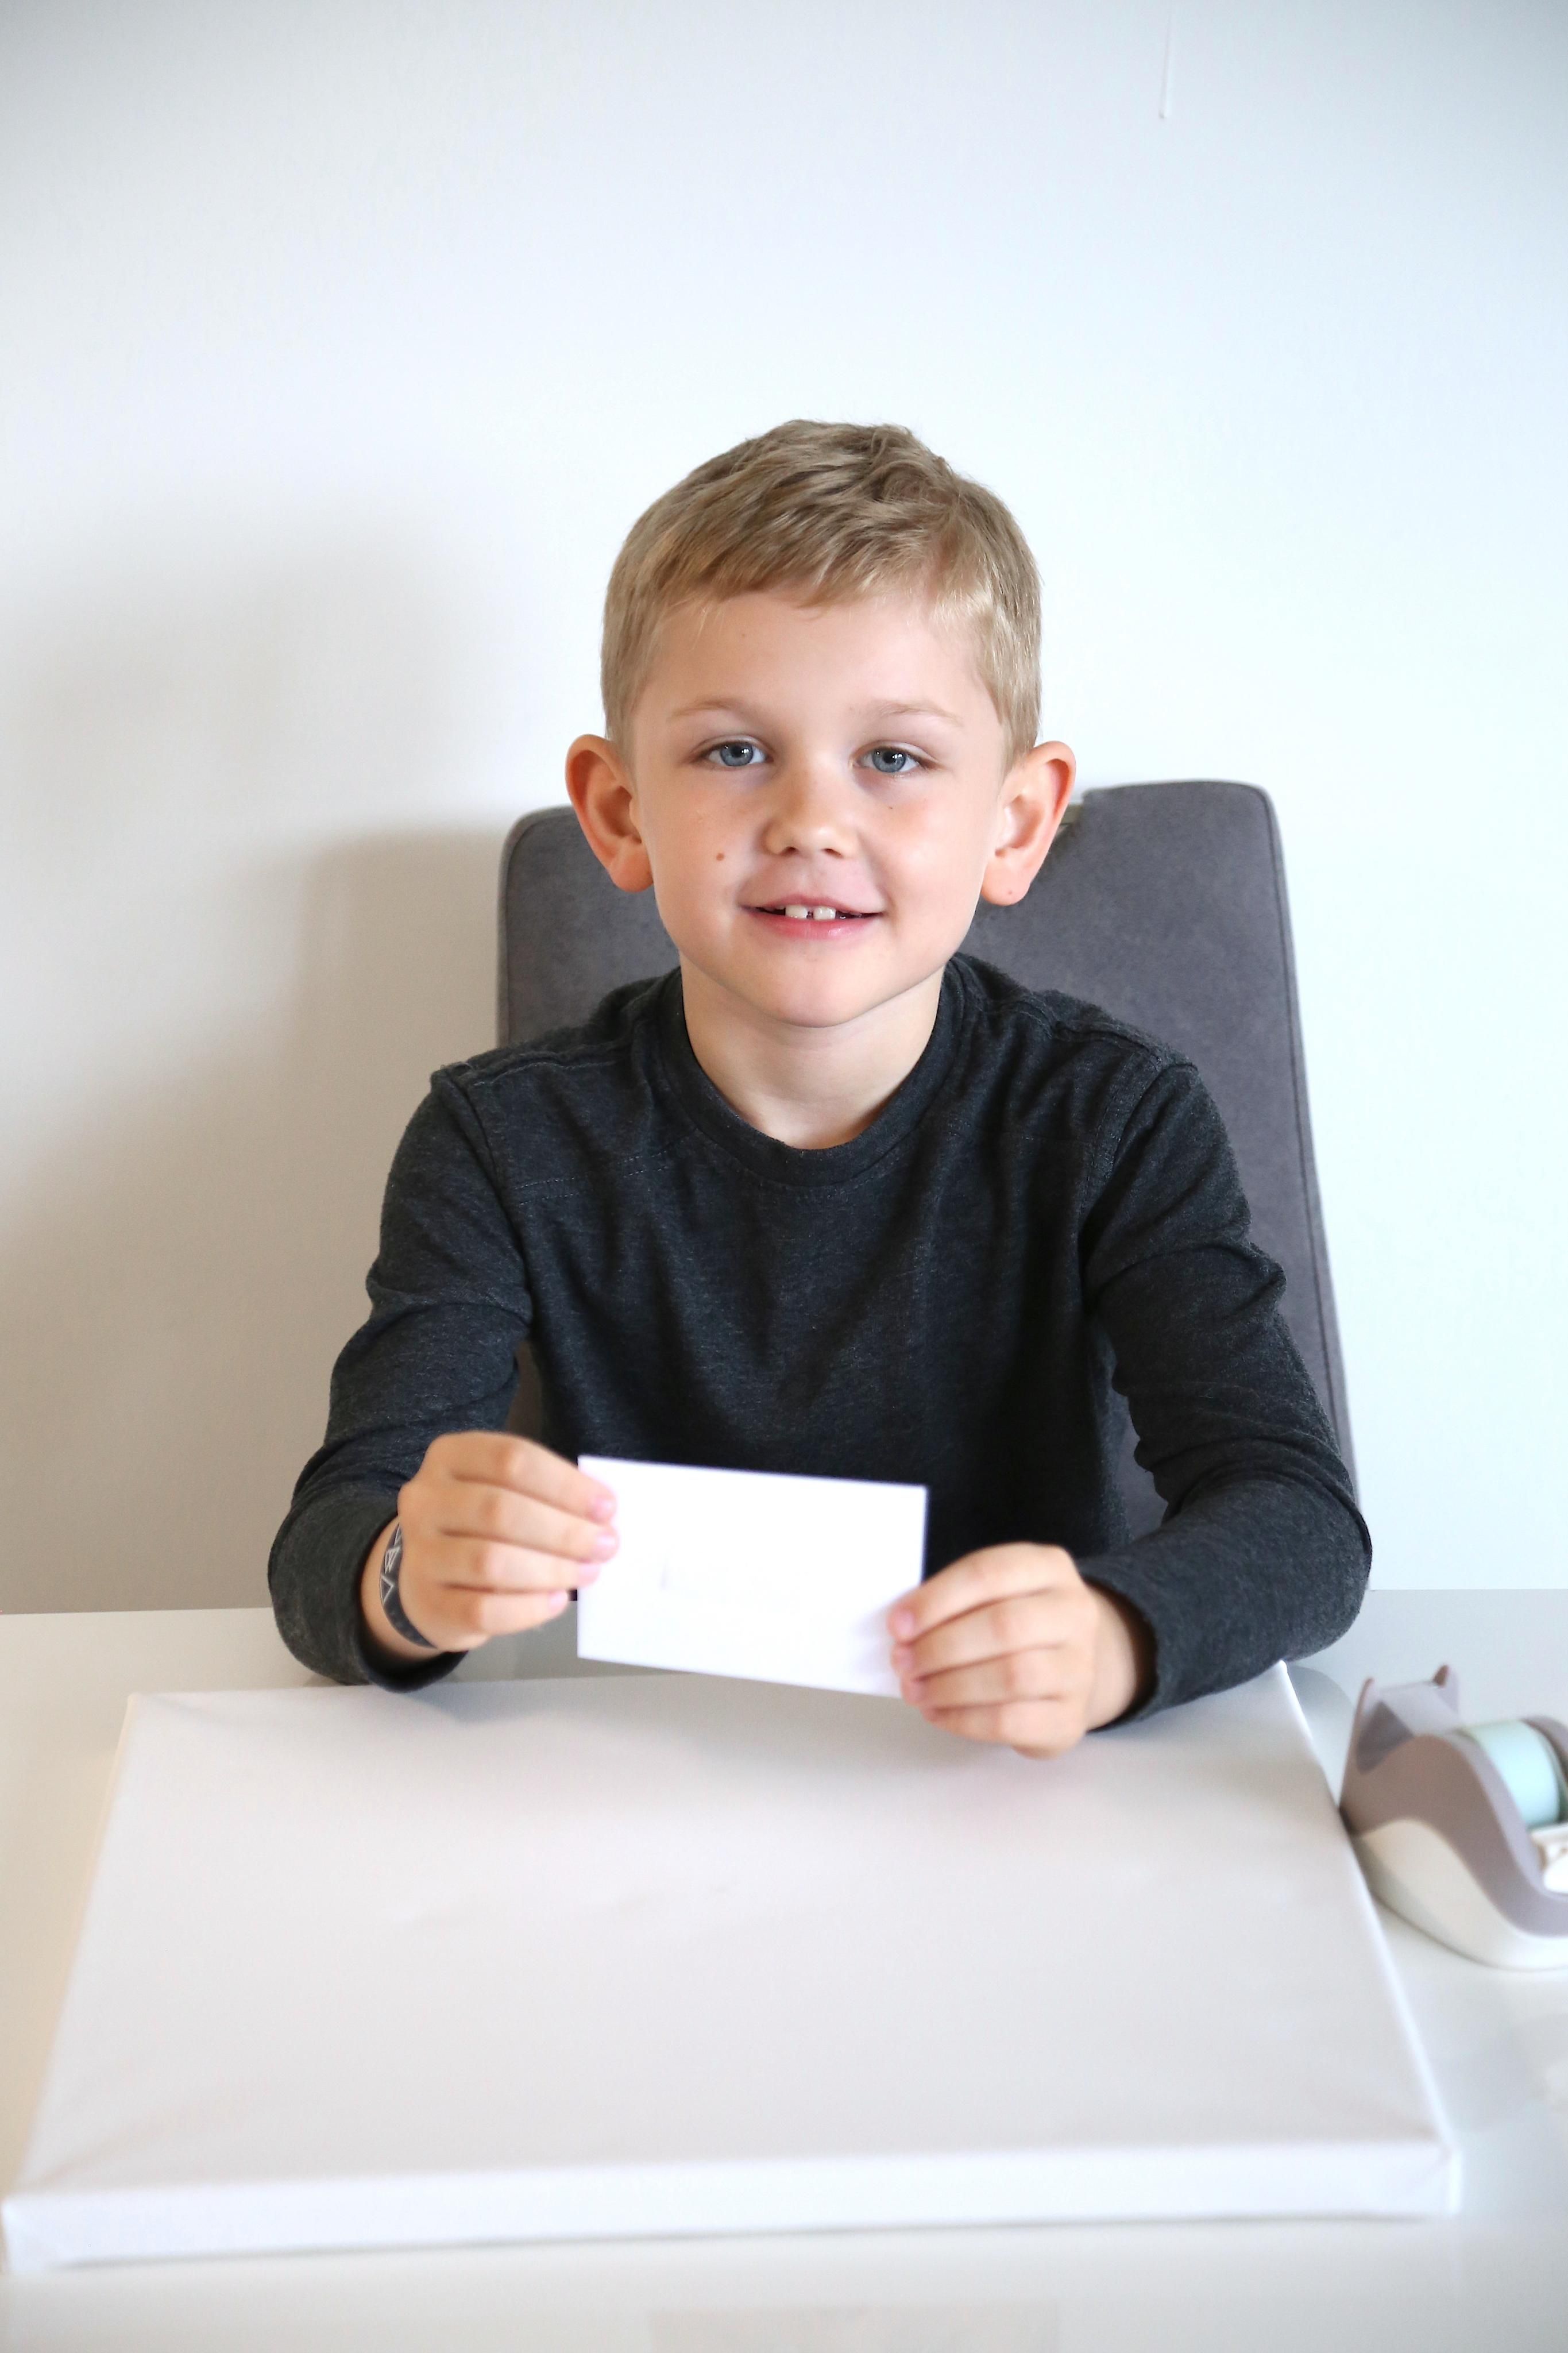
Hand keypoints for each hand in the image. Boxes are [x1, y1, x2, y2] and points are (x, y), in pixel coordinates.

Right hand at [359, 1433, 617, 1661]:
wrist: (428, 1581)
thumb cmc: (480, 1526)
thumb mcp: (504, 1493)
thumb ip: (544, 1495)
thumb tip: (601, 1515)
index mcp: (449, 1456)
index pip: (511, 1459)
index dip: (565, 1484)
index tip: (606, 1507)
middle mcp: (424, 1500)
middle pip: (500, 1510)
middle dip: (564, 1530)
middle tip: (606, 1545)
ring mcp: (420, 1554)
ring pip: (491, 1562)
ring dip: (551, 1569)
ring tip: (588, 1572)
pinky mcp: (429, 1604)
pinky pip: (483, 1610)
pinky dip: (528, 1608)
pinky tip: (556, 1600)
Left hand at [887, 1543, 1150, 1756]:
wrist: (1068, 1668)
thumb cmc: (1015, 1627)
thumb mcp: (993, 1595)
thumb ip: (954, 1602)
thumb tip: (903, 1628)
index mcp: (1050, 1568)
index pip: (988, 1572)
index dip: (936, 1600)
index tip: (898, 1624)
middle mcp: (1075, 1613)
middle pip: (1002, 1626)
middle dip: (940, 1646)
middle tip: (903, 1661)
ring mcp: (1080, 1668)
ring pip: (1010, 1676)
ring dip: (949, 1686)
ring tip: (915, 1690)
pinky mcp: (1069, 1718)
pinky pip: (1011, 1722)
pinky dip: (964, 1719)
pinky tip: (938, 1713)